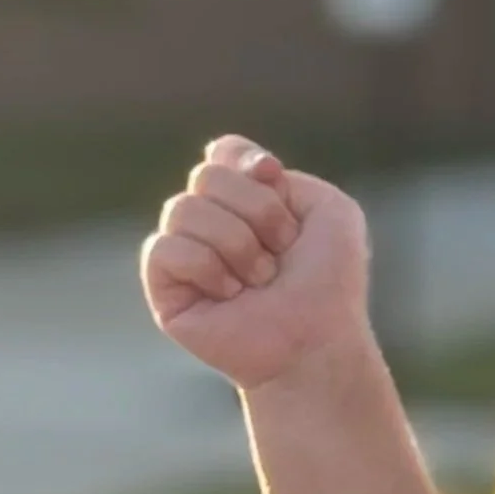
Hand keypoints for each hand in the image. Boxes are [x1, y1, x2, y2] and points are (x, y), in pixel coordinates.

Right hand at [140, 134, 372, 390]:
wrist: (317, 341)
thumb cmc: (328, 284)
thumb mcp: (330, 212)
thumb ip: (284, 175)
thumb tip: (217, 162)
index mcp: (246, 200)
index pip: (222, 153)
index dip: (247, 163)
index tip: (276, 184)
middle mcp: (211, 221)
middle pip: (206, 175)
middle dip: (257, 211)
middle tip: (281, 253)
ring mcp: (184, 252)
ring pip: (183, 208)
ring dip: (238, 244)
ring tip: (261, 281)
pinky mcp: (164, 287)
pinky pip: (164, 248)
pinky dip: (206, 268)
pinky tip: (230, 295)